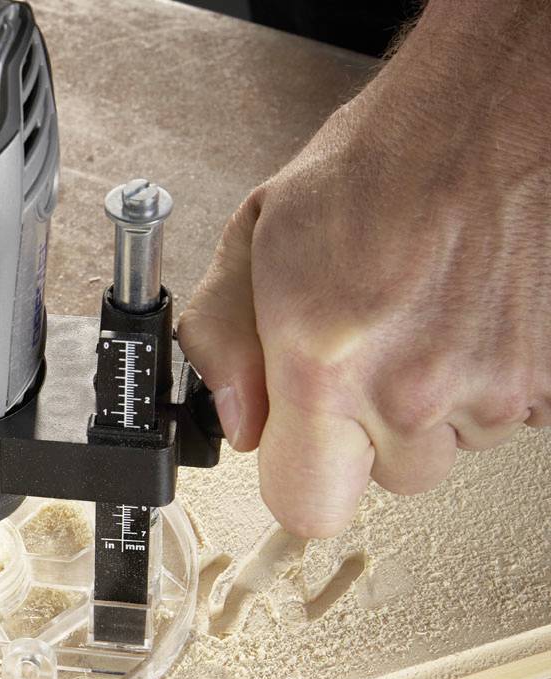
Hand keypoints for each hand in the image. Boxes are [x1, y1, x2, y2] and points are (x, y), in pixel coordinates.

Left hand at [177, 0, 549, 536]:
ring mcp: (493, 387)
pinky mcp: (549, 380)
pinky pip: (504, 418)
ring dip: (431, 406)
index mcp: (325, 362)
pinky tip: (465, 318)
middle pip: (384, 480)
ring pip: (447, 448)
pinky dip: (485, 382)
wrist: (487, 110)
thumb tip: (237, 422)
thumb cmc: (376, 164)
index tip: (301, 446)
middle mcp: (413, 388)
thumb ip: (222, 343)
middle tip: (367, 355)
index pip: (306, 507)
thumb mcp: (254, 239)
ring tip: (421, 320)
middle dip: (368, 435)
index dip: (300, 476)